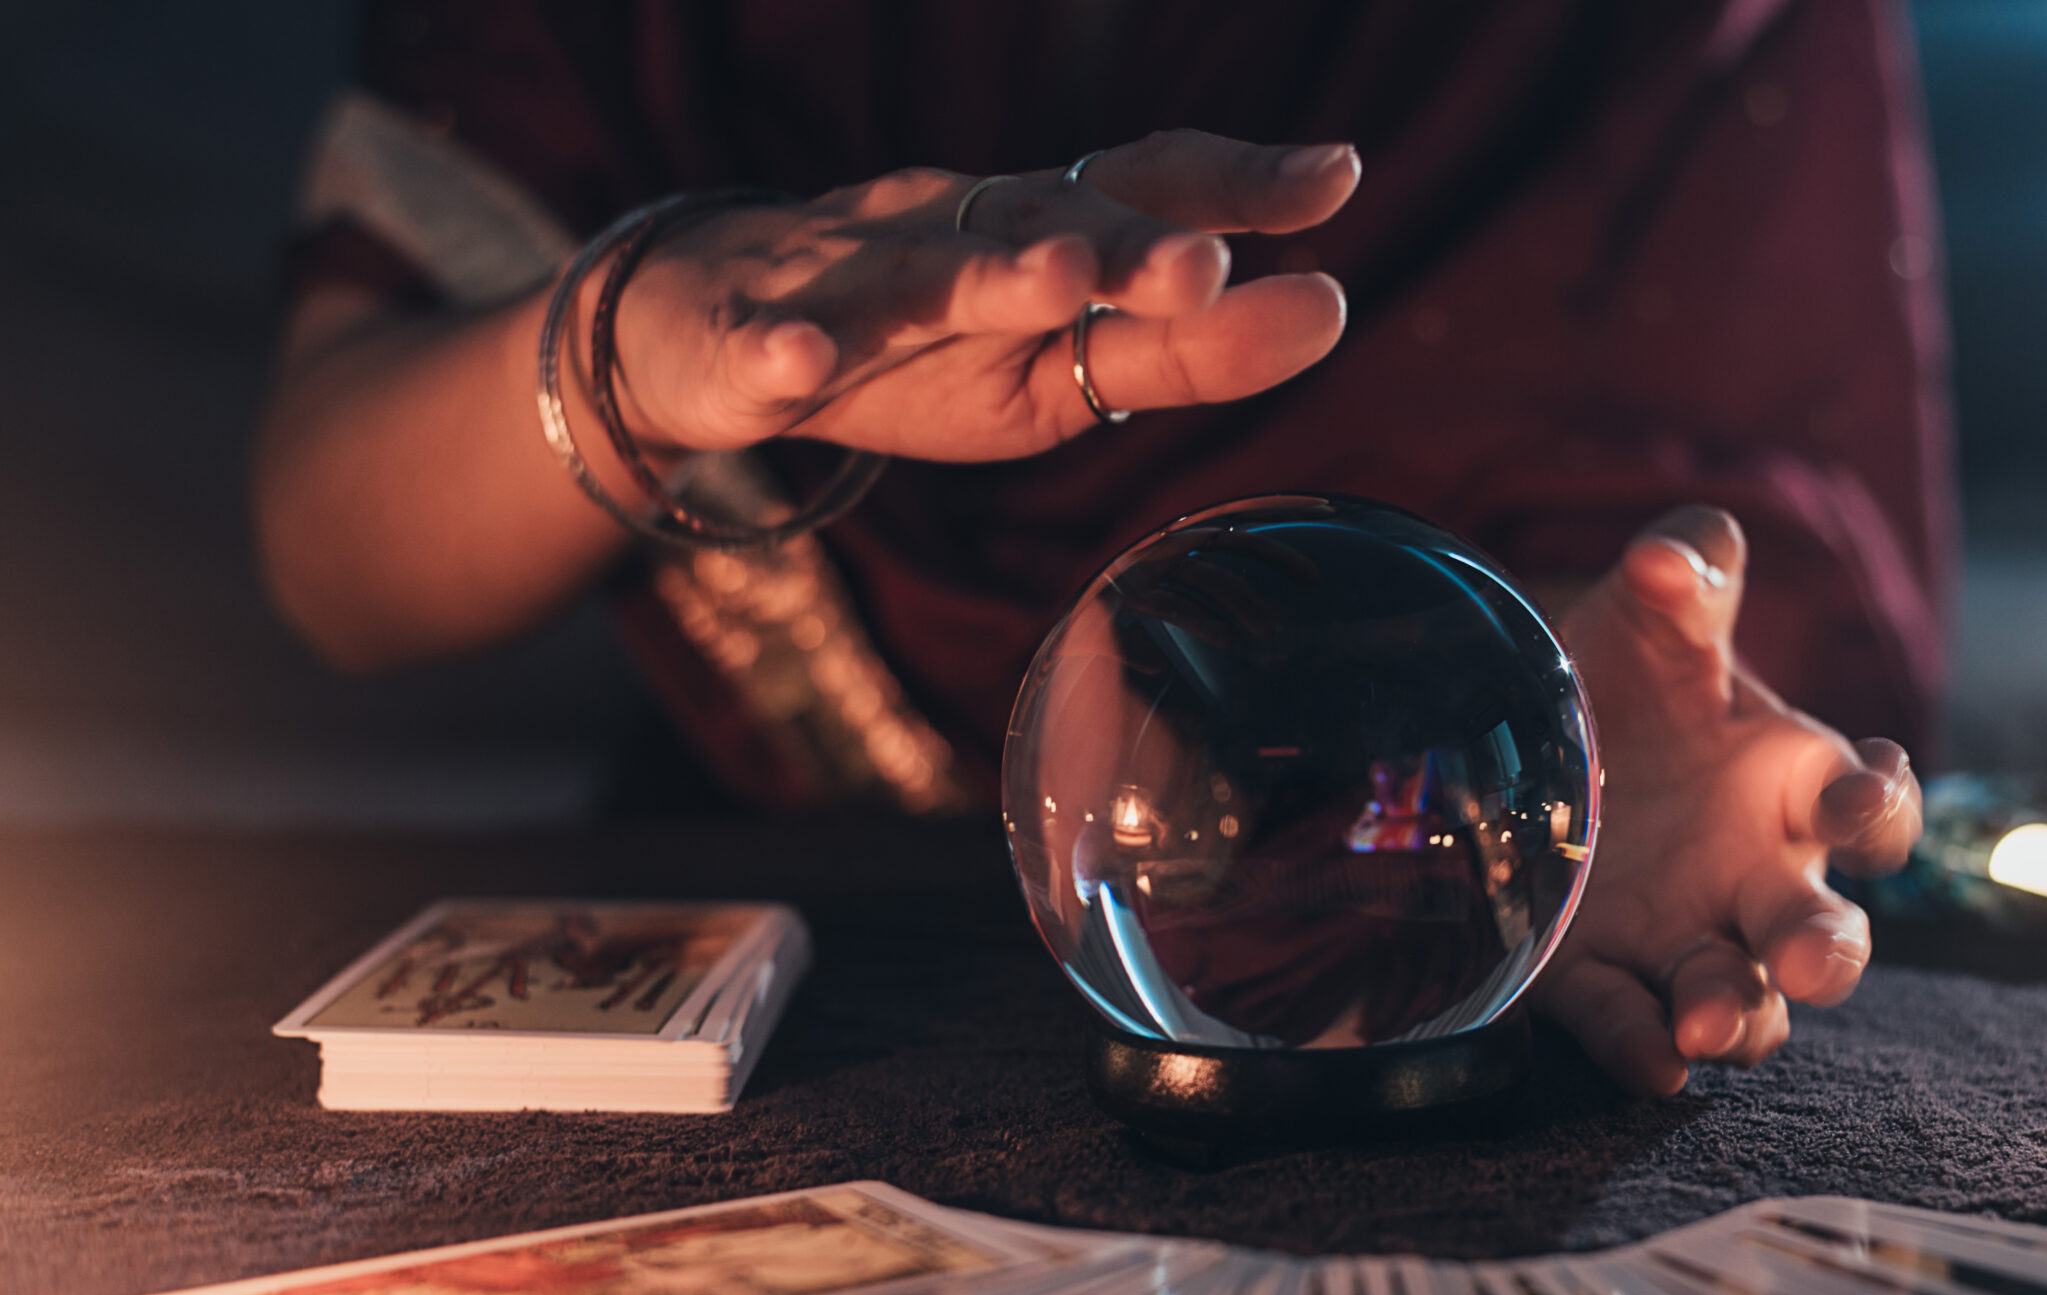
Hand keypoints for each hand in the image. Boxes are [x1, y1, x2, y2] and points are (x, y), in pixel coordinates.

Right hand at [604, 130, 1358, 462]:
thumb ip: (1187, 342)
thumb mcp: (1064, 362)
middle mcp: (949, 235)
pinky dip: (779, 350)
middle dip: (1128, 243)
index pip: (1141, 188)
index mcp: (1031, 233)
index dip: (1234, 183)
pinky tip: (800, 363)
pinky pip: (762, 347)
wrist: (710, 330)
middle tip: (1208, 261)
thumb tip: (1332, 303)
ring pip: (916, 277)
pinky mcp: (747, 343)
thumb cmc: (921, 349)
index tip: (1336, 179)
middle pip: (1045, 228)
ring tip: (1060, 277)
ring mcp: (845, 284)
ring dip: (988, 276)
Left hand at [1532, 506, 1922, 1093]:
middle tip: (1813, 966)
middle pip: (1818, 933)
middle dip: (1825, 953)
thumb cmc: (1629, 677)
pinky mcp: (1598, 979)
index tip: (1862, 797)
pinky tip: (1648, 1062)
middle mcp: (1757, 879)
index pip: (1874, 811)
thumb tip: (1674, 554)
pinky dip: (1640, 1046)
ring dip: (1733, 1015)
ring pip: (1738, 999)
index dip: (1880, 806)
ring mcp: (1682, 939)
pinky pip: (1629, 1024)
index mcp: (1798, 788)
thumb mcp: (1656, 617)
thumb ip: (1688, 573)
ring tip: (1704, 1023)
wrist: (1524, 738)